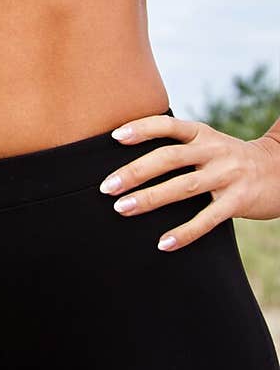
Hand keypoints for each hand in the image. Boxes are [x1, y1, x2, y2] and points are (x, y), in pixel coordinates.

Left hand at [97, 113, 279, 251]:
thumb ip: (178, 145)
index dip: (141, 129)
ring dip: (150, 198)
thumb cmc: (228, 158)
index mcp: (201, 133)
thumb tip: (129, 158)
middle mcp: (213, 150)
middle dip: (135, 172)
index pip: (167, 125)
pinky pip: (207, 218)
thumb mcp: (207, 142)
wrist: (279, 170)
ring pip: (183, 187)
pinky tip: (164, 243)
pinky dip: (185, 232)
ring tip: (122, 209)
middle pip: (169, 157)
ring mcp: (227, 175)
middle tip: (106, 187)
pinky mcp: (238, 201)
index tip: (114, 137)